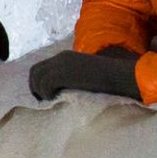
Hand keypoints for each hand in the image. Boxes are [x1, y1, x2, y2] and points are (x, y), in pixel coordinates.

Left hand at [27, 49, 141, 100]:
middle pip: (35, 71)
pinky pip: (45, 83)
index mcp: (66, 56)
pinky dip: (47, 93)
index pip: (42, 67)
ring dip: (41, 91)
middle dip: (35, 86)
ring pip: (37, 77)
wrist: (121, 75)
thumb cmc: (110, 78)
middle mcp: (61, 57)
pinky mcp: (64, 73)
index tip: (45, 95)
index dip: (39, 81)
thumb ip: (73, 76)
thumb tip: (62, 90)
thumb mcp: (87, 74)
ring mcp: (62, 64)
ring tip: (51, 101)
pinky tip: (56, 99)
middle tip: (44, 100)